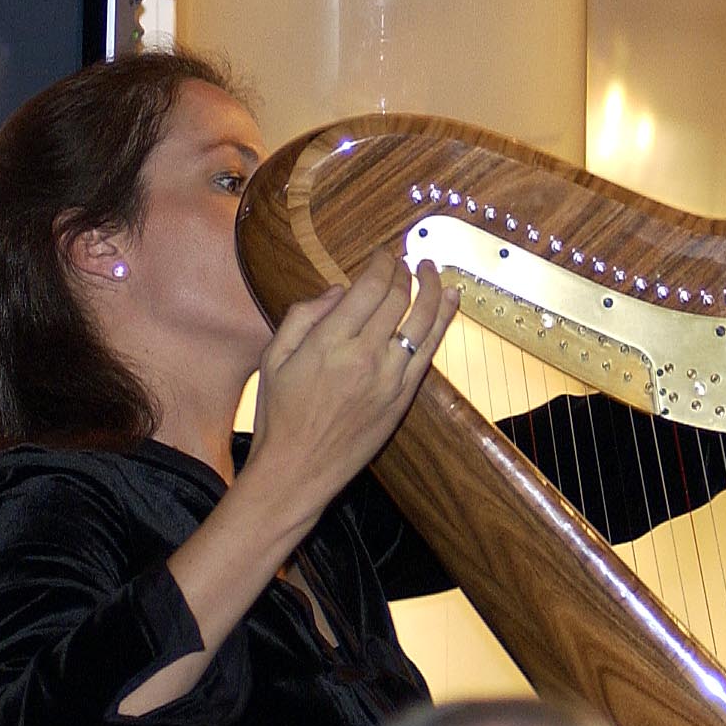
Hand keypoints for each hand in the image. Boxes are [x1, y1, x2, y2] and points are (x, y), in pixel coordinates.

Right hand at [241, 249, 458, 524]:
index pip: (369, 288)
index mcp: (329, 343)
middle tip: (405, 260)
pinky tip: (451, 299)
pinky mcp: (403, 399)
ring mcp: (389, 379)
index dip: (381, 263)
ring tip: (432, 269)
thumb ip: (304, 316)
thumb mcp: (274, 358)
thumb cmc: (278, 415)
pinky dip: (444, 321)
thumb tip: (339, 290)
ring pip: (423, 321)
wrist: (295, 471)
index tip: (381, 254)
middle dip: (405, 272)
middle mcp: (364, 357)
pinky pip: (431, 351)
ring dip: (432, 288)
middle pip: (398, 299)